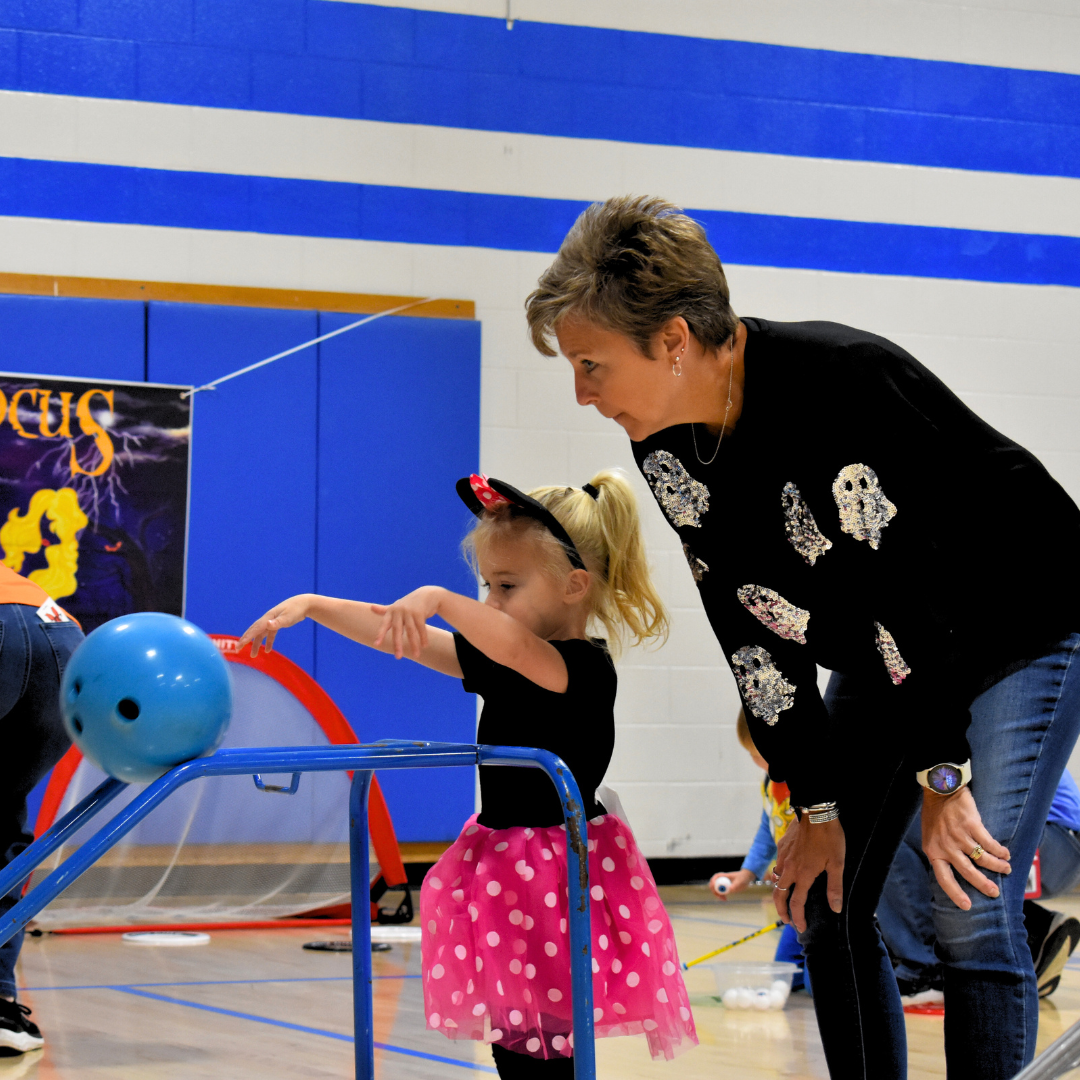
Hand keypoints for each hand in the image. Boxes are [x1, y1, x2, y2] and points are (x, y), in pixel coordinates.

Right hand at [238, 595, 311, 656]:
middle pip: (254, 631)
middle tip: (237, 649)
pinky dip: (268, 642)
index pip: (255, 629)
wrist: (304, 604)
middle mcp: (267, 619)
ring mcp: (271, 622)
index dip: (247, 638)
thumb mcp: (288, 617)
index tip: (239, 645)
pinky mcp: (277, 624)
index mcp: (268, 618)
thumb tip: (268, 624)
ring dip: (256, 644)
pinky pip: (269, 634)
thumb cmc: (296, 609)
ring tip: (253, 655)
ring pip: (261, 634)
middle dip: (245, 640)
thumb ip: (278, 622)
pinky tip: (267, 650)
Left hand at [371, 586, 442, 659]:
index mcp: (392, 611)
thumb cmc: (409, 602)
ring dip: (414, 644)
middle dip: (398, 644)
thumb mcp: (397, 606)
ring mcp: (409, 611)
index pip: (384, 624)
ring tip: (416, 655)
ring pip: (411, 631)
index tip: (376, 644)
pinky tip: (424, 646)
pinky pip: (421, 628)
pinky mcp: (420, 612)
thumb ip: (385, 610)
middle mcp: (399, 611)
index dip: (381, 634)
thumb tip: (371, 608)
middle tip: (398, 657)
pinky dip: (423, 637)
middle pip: (397, 630)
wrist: (427, 594)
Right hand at [710, 868, 753, 899]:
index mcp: (724, 875)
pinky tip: (725, 899)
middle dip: (714, 890)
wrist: (745, 879)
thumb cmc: (742, 878)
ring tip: (724, 899)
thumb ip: (735, 885)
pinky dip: (721, 896)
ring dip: (718, 895)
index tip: (714, 887)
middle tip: (719, 896)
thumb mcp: (740, 881)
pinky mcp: (725, 888)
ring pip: (716, 889)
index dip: (713, 881)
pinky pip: (720, 893)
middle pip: (713, 884)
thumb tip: (730, 889)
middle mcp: (722, 879)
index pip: (716, 877)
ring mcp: (723, 884)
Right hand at [772, 816, 844, 932]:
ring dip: (779, 892)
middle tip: (786, 920)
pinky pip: (778, 864)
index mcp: (803, 875)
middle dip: (781, 910)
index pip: (796, 903)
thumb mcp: (837, 864)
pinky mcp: (782, 845)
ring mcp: (783, 855)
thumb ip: (834, 887)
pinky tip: (788, 872)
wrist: (815, 811)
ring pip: (776, 878)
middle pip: (778, 894)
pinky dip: (780, 874)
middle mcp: (789, 868)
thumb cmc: (829, 837)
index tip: (799, 927)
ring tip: (786, 898)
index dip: (797, 918)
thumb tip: (835, 909)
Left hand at [921, 786, 1009, 909]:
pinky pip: (989, 844)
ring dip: (997, 866)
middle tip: (994, 892)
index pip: (943, 878)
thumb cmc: (935, 814)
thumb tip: (952, 870)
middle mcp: (946, 846)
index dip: (955, 893)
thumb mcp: (931, 836)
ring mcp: (959, 836)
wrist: (940, 790)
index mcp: (934, 851)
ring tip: (1006, 869)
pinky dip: (999, 851)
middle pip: (967, 872)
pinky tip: (1005, 854)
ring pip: (982, 858)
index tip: (967, 906)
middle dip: (983, 884)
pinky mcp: (972, 825)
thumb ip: (940, 852)